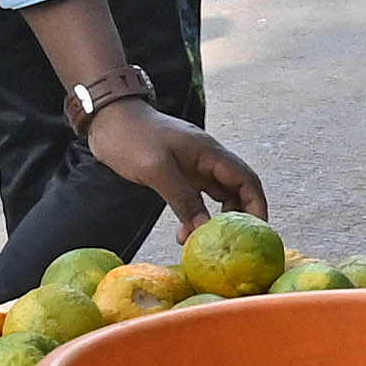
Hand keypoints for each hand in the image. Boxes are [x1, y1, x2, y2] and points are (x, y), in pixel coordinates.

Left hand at [85, 99, 263, 228]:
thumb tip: (204, 230)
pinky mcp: (180, 175)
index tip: (257, 232)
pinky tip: (183, 232)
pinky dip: (196, 217)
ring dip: (214, 221)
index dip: (258, 205)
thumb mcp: (157, 169)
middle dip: (239, 218)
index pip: (247, 180)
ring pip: (218, 198)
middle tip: (233, 245)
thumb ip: (182, 199)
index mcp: (210, 153)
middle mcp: (207, 160)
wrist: (108, 119)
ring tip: (201, 242)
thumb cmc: (131, 137)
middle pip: (238, 190)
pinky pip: (197, 199)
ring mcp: (194, 167)